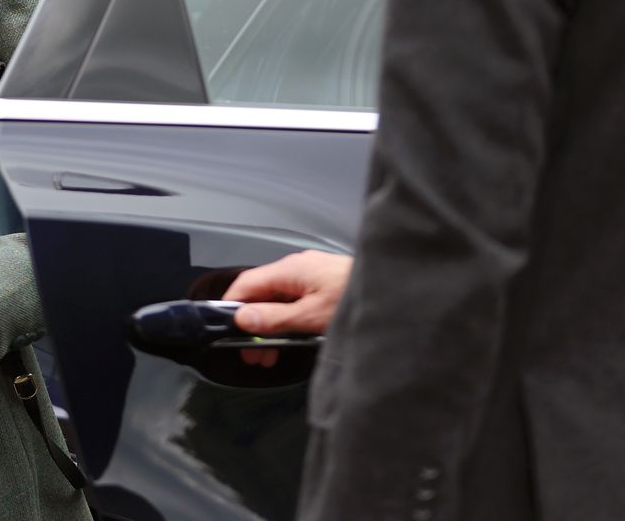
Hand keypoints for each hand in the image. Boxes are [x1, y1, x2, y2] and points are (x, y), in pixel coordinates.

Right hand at [223, 250, 350, 368]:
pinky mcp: (324, 285)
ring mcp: (311, 276)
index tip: (224, 329)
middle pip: (262, 295)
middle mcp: (297, 269)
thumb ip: (275, 318)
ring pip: (279, 301)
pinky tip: (290, 340)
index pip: (246, 284)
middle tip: (250, 353)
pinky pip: (295, 302)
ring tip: (269, 354)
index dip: (230, 306)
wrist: (399, 289)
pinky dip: (287, 321)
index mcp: (290, 270)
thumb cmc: (358, 298)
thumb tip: (243, 318)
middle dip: (252, 324)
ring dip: (270, 327)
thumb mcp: (312, 316)